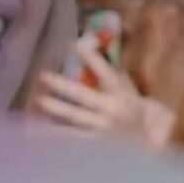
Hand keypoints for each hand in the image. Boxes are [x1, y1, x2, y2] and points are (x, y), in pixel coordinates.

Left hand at [35, 41, 151, 142]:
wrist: (145, 135)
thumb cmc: (128, 102)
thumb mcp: (123, 84)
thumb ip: (105, 67)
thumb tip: (86, 40)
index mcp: (121, 92)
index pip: (106, 73)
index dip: (92, 59)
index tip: (76, 45)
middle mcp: (111, 110)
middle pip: (84, 96)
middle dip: (63, 86)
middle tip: (43, 76)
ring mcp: (102, 127)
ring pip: (75, 117)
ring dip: (55, 108)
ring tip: (38, 100)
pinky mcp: (94, 142)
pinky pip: (72, 135)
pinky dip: (55, 130)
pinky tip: (39, 124)